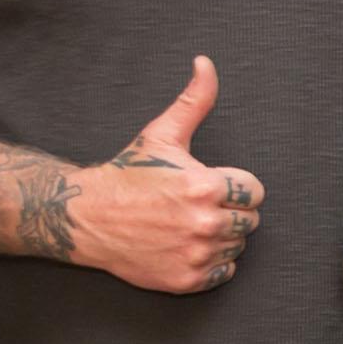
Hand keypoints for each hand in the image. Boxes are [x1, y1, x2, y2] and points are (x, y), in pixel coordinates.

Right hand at [73, 58, 264, 292]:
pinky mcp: (188, 279)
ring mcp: (196, 254)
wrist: (87, 217)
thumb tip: (206, 64)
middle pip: (250, 220)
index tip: (210, 185)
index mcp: (205, 187)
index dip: (235, 187)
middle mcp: (204, 224)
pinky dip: (210, 263)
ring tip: (185, 224)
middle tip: (194, 205)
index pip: (255, 192)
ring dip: (219, 237)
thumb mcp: (161, 135)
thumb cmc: (128, 175)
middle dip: (228, 211)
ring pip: (237, 246)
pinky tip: (185, 246)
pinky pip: (224, 273)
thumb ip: (194, 101)